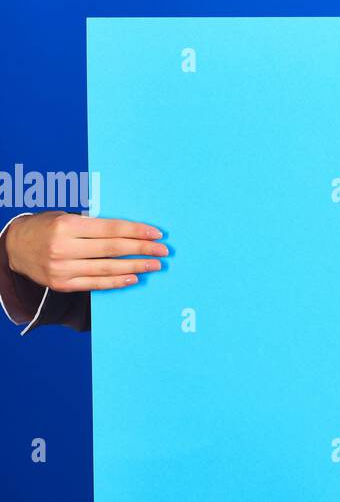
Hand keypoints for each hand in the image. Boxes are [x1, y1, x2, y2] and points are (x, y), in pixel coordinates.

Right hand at [6, 212, 168, 290]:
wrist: (15, 247)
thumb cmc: (47, 227)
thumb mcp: (65, 216)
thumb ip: (92, 224)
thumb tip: (130, 230)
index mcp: (66, 225)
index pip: (110, 229)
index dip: (135, 231)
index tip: (156, 234)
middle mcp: (64, 247)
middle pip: (112, 249)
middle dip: (141, 250)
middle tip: (163, 251)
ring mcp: (62, 268)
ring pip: (106, 269)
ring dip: (135, 267)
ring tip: (154, 265)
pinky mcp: (62, 284)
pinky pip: (95, 284)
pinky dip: (116, 282)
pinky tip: (133, 277)